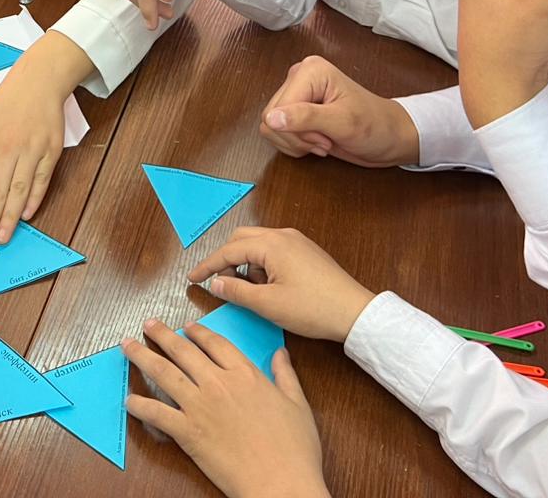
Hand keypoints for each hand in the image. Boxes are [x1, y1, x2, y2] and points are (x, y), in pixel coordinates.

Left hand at [0, 52, 68, 247]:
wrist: (38, 81)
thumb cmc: (7, 102)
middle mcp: (9, 151)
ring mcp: (32, 152)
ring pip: (19, 192)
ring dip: (10, 218)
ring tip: (1, 237)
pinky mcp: (51, 152)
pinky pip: (42, 180)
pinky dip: (35, 199)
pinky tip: (27, 216)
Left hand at [123, 320, 327, 497]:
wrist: (282, 484)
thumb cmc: (295, 450)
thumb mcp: (298, 405)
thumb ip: (286, 375)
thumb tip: (280, 353)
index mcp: (246, 374)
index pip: (215, 343)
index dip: (198, 332)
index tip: (187, 326)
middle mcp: (218, 384)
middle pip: (183, 351)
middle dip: (162, 335)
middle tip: (148, 324)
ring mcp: (200, 407)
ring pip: (164, 374)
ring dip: (142, 357)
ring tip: (127, 346)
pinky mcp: (188, 432)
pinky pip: (157, 413)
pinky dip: (140, 406)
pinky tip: (129, 400)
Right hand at [188, 227, 374, 342]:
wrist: (355, 313)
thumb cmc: (312, 308)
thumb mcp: (268, 304)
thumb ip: (237, 291)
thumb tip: (216, 283)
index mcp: (272, 244)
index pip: (229, 250)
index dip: (207, 265)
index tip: (192, 278)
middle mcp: (283, 235)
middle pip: (242, 239)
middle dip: (226, 259)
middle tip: (218, 282)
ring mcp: (297, 241)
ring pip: (258, 245)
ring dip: (246, 263)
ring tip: (248, 291)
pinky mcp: (306, 251)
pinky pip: (274, 250)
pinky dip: (262, 265)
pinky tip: (267, 287)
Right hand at [259, 56, 419, 167]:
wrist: (389, 138)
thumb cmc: (375, 126)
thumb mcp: (343, 123)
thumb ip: (305, 118)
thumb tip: (271, 118)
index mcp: (309, 71)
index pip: (278, 108)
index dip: (298, 130)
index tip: (326, 135)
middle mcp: (298, 78)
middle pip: (270, 117)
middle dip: (297, 137)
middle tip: (325, 138)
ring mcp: (296, 95)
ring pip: (270, 126)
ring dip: (295, 143)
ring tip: (322, 140)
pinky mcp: (295, 110)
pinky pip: (275, 132)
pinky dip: (294, 144)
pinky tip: (315, 141)